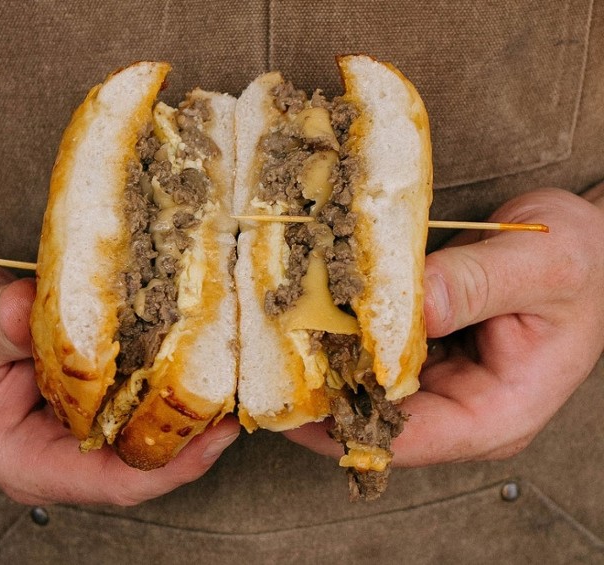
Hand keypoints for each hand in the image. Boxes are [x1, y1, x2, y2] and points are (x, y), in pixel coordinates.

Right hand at [0, 262, 238, 505]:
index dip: (171, 466)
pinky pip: (138, 397)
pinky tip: (195, 352)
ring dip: (188, 406)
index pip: (111, 483)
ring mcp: (79, 425)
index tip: (214, 436)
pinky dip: (167, 378)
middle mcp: (61, 450)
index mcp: (26, 459)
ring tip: (230, 372)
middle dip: (193, 433)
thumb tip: (34, 312)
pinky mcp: (92, 395)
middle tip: (238, 392)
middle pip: (143, 461)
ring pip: (146, 431)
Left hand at [285, 187, 603, 465]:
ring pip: (371, 392)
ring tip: (282, 337)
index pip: (407, 440)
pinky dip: (347, 342)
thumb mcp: (540, 264)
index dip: (342, 426)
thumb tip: (409, 306)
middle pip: (378, 421)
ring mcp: (444, 385)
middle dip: (325, 395)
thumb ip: (474, 283)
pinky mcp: (429, 357)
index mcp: (498, 413)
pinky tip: (315, 316)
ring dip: (329, 366)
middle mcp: (464, 410)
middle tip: (270, 361)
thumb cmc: (579, 261)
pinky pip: (377, 360)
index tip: (291, 401)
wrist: (589, 246)